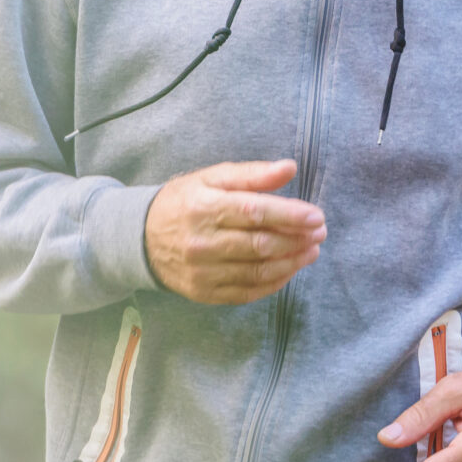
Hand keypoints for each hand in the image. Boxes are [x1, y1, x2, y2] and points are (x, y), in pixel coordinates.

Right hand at [144, 160, 325, 305]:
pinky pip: (247, 292)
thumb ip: (252, 174)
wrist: (140, 238)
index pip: (254, 212)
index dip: (290, 215)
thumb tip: (289, 167)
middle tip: (320, 232)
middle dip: (297, 239)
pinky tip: (290, 269)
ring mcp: (202, 272)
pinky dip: (274, 282)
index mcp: (203, 208)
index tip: (316, 216)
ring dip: (292, 262)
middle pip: (260, 244)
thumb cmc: (184, 202)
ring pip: (258, 271)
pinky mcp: (204, 293)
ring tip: (312, 250)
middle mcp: (201, 243)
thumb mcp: (212, 178)